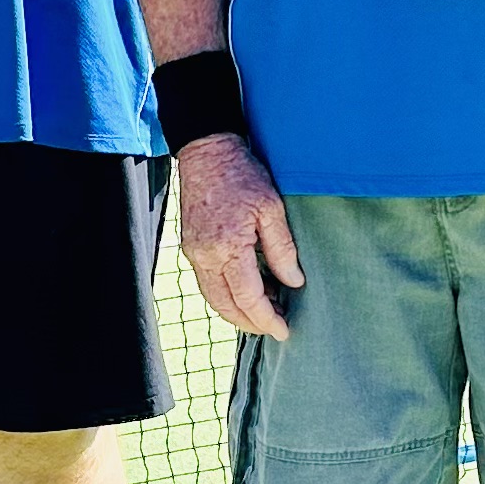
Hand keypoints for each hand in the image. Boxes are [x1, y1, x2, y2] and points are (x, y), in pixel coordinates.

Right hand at [177, 132, 300, 337]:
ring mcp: (193, 253)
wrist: (206, 153)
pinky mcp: (190, 248)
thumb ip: (282, 249)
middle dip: (251, 323)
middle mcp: (205, 256)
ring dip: (237, 312)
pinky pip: (207, 283)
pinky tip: (246, 291)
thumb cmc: (242, 175)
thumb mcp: (272, 208)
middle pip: (226, 306)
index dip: (266, 318)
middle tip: (275, 327)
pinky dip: (226, 295)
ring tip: (264, 312)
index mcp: (227, 248)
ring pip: (214, 298)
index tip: (284, 331)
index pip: (247, 297)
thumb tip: (293, 282)